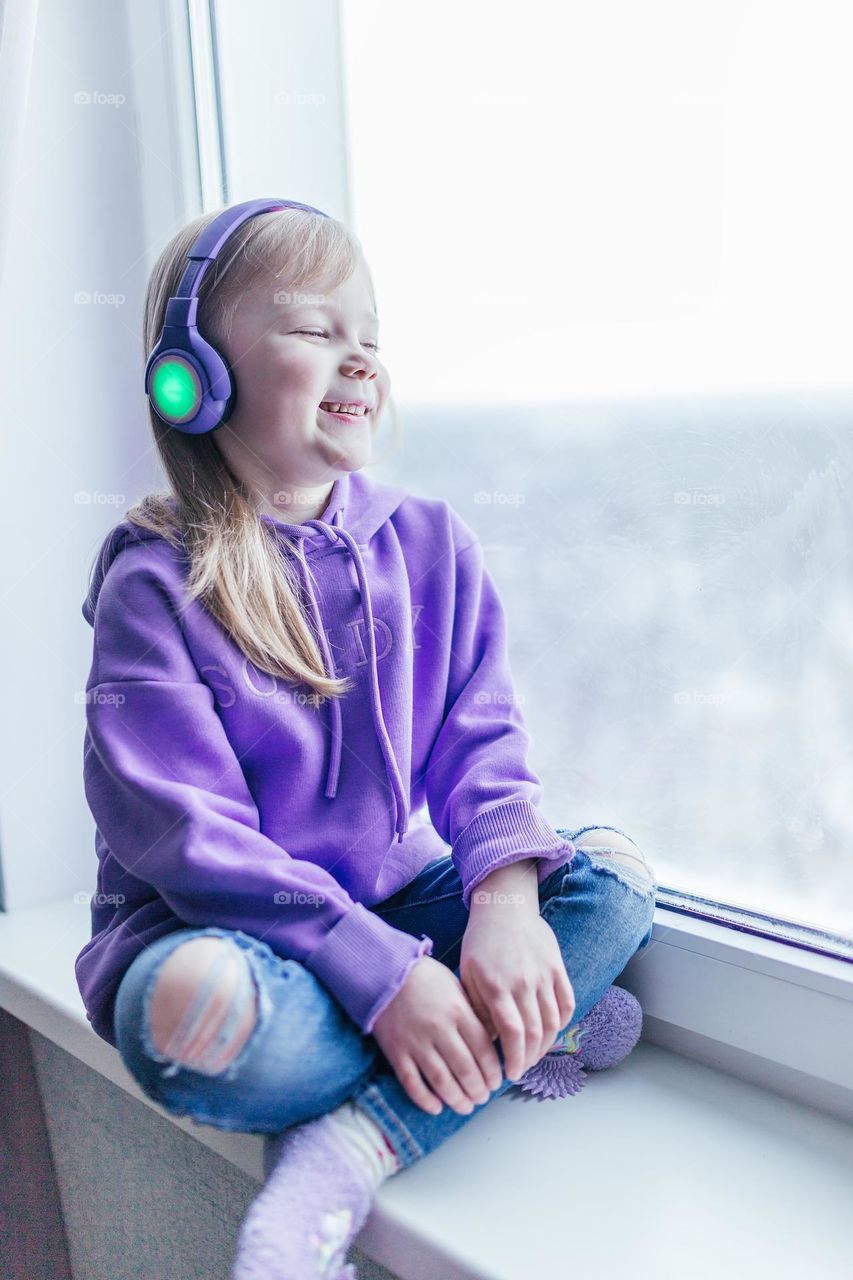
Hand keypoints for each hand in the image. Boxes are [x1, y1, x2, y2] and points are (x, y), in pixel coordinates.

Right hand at [371, 955, 503, 1115]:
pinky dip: (425, 1099)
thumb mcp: (456, 987)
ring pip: (441, 1080)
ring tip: (466, 1106)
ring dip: (457, 1099)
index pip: (484, 1050)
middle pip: (465, 1069)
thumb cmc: (426, 979)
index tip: (497, 1082)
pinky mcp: (396, 1051)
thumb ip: (472, 1013)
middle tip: (483, 1097)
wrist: (385, 972)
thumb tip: (492, 1043)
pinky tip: (436, 1107)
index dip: (493, 1071)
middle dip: (478, 1090)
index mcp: (458, 1011)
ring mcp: (416, 1041)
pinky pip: (412, 1082)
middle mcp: (439, 1028)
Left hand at [460, 891, 574, 1081]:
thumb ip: (479, 1007)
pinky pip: (567, 1003)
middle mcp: (523, 982)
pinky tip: (552, 1032)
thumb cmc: (481, 942)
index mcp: (497, 986)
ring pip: (553, 1021)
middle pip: (534, 1032)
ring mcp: (544, 974)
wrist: (505, 906)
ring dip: (546, 1045)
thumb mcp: (468, 974)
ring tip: (534, 1055)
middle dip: (529, 1058)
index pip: (512, 1033)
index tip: (510, 1074)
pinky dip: (563, 1023)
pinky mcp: (558, 968)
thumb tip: (489, 1040)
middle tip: (521, 1069)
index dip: (514, 1058)